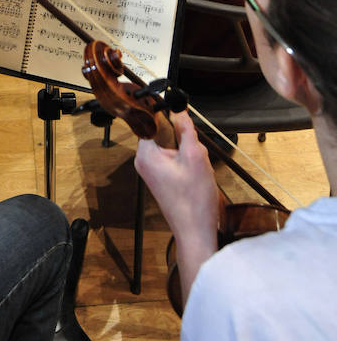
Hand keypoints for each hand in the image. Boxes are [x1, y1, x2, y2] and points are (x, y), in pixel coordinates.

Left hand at [134, 111, 217, 243]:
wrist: (195, 232)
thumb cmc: (193, 200)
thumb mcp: (195, 156)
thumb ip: (186, 129)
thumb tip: (178, 108)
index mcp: (146, 154)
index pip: (152, 120)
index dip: (169, 115)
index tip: (180, 115)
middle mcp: (143, 161)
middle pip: (164, 133)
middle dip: (183, 139)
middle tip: (194, 154)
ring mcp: (151, 170)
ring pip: (172, 146)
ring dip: (188, 152)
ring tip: (196, 169)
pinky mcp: (160, 178)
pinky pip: (173, 159)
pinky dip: (187, 162)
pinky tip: (195, 176)